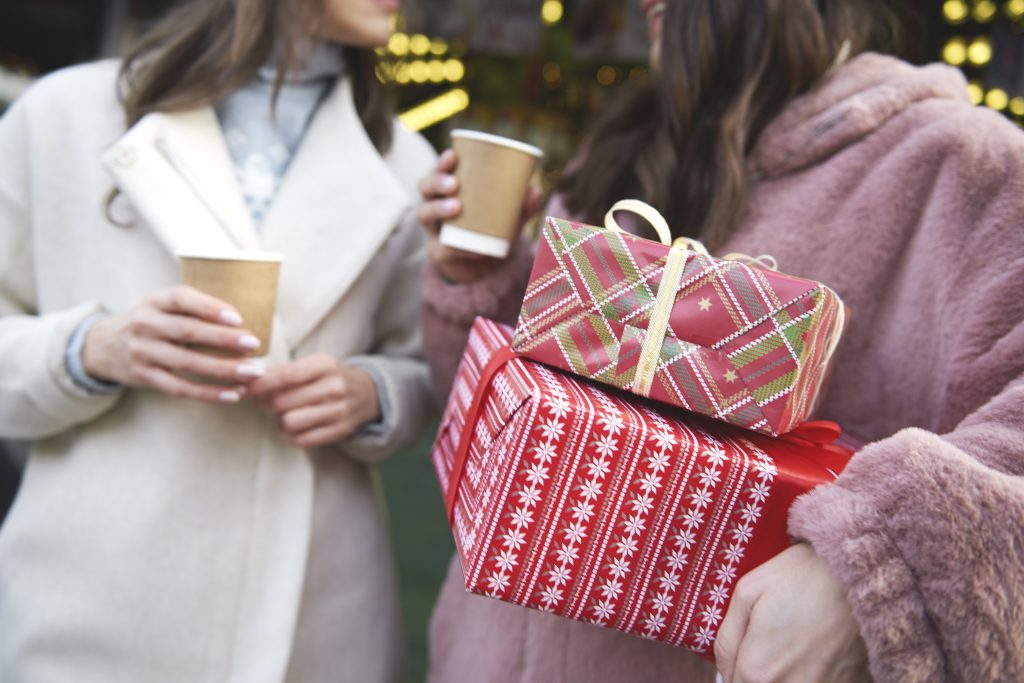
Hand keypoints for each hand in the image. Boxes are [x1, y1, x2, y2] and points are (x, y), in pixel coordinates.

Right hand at [82, 285, 265, 403]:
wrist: (105, 346)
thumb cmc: (153, 322)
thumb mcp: (163, 306)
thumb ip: (193, 308)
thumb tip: (247, 320)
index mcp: (154, 301)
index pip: (181, 299)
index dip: (209, 307)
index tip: (238, 317)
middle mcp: (145, 324)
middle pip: (188, 332)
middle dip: (224, 339)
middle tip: (254, 344)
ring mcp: (143, 352)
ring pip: (187, 363)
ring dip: (223, 370)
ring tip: (252, 372)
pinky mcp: (145, 377)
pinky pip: (181, 388)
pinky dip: (209, 393)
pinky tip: (234, 394)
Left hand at [247, 354, 379, 447]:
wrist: (366, 394)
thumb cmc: (329, 378)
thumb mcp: (312, 365)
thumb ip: (282, 371)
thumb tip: (248, 380)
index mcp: (326, 365)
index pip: (287, 375)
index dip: (262, 384)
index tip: (247, 389)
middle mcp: (335, 387)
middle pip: (283, 402)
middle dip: (266, 404)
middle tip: (263, 402)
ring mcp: (339, 410)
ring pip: (290, 422)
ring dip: (280, 420)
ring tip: (283, 414)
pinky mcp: (340, 430)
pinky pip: (302, 439)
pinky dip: (290, 435)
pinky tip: (293, 426)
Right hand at [416, 148, 541, 283]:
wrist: (485, 261)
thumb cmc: (494, 225)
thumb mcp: (510, 214)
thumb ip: (523, 204)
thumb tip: (534, 189)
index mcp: (447, 188)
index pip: (437, 170)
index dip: (441, 162)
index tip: (452, 154)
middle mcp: (433, 203)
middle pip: (424, 187)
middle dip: (436, 182)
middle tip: (455, 183)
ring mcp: (433, 227)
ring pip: (423, 214)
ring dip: (437, 208)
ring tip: (456, 207)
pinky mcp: (438, 250)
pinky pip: (440, 247)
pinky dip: (453, 246)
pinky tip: (464, 245)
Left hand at [714, 544, 869, 682]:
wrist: (864, 575)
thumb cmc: (803, 576)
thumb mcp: (747, 592)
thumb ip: (726, 639)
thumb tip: (721, 670)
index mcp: (758, 670)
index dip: (733, 670)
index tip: (745, 650)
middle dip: (754, 673)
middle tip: (767, 645)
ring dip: (781, 675)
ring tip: (791, 646)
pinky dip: (808, 674)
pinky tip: (813, 653)